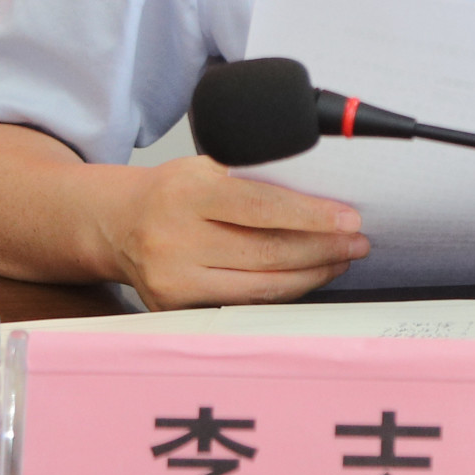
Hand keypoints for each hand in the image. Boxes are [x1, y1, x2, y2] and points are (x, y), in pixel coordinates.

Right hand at [100, 154, 369, 309]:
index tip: (349, 219)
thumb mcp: (207, 166)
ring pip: (259, 287)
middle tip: (357, 242)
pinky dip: (280, 292)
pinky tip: (306, 278)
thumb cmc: (173, 190)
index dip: (311, 216)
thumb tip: (322, 188)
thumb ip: (254, 176)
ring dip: (310, 275)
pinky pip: (242, 304)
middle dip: (322, 248)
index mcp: (188, 193)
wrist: (117, 222)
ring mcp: (172, 281)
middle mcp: (175, 240)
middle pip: (267, 252)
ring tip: (341, 260)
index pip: (261, 207)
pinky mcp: (174, 309)